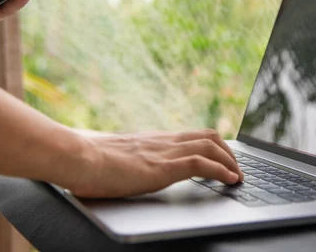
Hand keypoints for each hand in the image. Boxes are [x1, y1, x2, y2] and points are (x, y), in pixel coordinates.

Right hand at [66, 129, 243, 197]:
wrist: (77, 157)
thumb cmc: (88, 160)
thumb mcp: (116, 157)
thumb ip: (128, 159)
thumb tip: (123, 167)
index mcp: (153, 140)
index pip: (191, 135)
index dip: (212, 145)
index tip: (221, 158)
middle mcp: (163, 141)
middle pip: (208, 136)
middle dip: (228, 152)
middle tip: (235, 168)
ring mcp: (164, 152)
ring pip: (211, 146)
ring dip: (230, 162)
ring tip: (238, 176)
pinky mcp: (163, 167)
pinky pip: (201, 164)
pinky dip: (221, 171)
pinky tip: (230, 180)